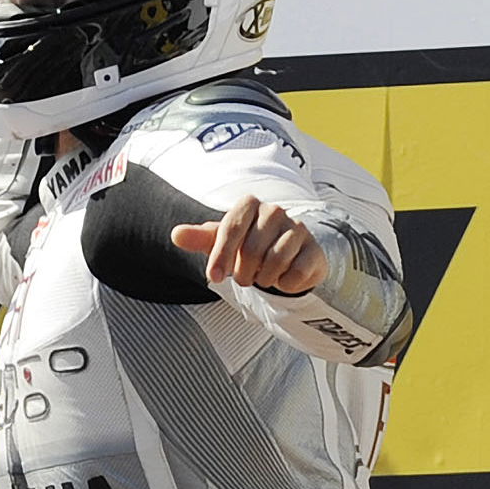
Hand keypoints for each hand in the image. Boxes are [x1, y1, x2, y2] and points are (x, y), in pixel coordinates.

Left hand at [173, 196, 327, 295]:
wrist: (288, 257)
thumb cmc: (249, 245)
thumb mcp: (222, 242)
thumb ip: (201, 238)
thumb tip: (176, 234)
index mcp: (250, 205)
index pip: (231, 229)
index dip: (220, 256)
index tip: (213, 278)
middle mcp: (275, 211)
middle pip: (252, 249)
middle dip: (243, 272)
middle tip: (244, 277)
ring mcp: (298, 229)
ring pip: (275, 262)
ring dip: (264, 279)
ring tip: (263, 277)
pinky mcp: (313, 249)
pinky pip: (295, 274)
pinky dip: (285, 284)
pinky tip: (284, 279)